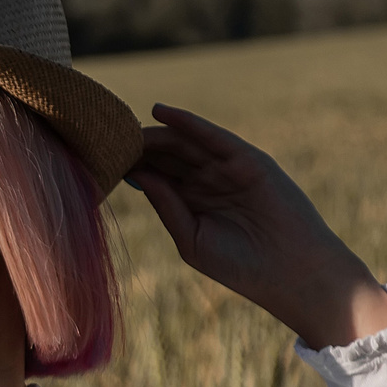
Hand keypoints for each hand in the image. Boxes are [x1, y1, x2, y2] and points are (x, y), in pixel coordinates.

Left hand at [126, 104, 386, 348]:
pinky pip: (213, 136)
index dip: (129, 165)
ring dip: (155, 133)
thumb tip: (136, 174)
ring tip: (122, 124)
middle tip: (101, 136)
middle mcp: (208, 180)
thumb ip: (166, 204)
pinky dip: (188, 123)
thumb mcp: (191, 237)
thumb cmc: (241, 265)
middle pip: (166, 156)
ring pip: (185, 144)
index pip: (156, 175)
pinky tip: (160, 113)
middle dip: (136, 147)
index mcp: (193, 201)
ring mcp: (228, 169)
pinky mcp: (248, 160)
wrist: (291, 274)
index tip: (95, 158)